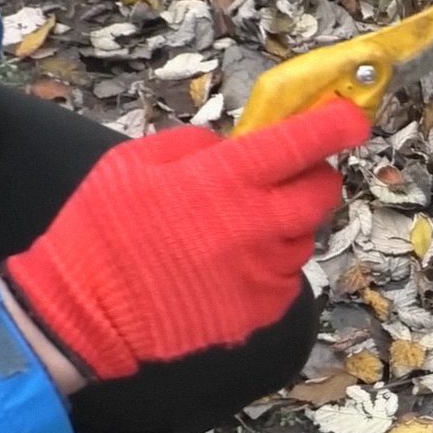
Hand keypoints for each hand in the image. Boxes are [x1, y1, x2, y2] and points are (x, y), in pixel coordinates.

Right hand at [2, 100, 370, 380]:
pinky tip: (222, 271)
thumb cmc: (100, 231)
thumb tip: (235, 146)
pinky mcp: (259, 311)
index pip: (299, 144)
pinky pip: (282, 278)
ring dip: (280, 228)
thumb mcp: (133, 163)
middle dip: (311, 180)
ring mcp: (261, 274)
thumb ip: (195, 147)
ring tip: (229, 236)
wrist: (81, 314)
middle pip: (321, 194)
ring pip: (300, 238)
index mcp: (222, 182)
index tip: (351, 118)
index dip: (334, 126)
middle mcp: (253, 228)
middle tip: (283, 180)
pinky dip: (264, 268)